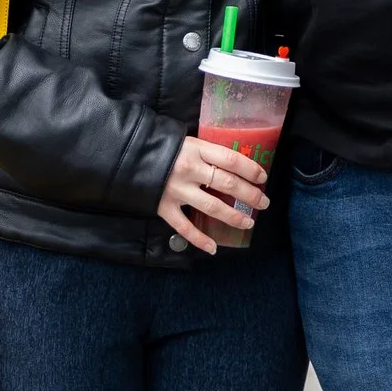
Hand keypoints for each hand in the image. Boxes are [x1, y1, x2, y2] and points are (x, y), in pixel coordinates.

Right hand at [158, 138, 271, 254]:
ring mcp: (177, 190)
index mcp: (197, 149)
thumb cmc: (162, 146)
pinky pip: (185, 227)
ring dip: (233, 216)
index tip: (263, 177)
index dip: (251, 169)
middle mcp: (190, 170)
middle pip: (227, 184)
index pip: (231, 160)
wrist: (128, 155)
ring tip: (248, 222)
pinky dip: (199, 239)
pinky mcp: (164, 207)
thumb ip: (207, 153)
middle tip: (263, 203)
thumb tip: (233, 165)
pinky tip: (213, 248)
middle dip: (250, 195)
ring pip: (212, 206)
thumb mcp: (187, 142)